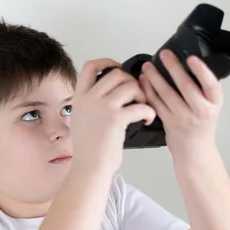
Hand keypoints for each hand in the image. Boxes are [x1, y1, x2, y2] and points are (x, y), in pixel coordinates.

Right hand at [70, 59, 155, 173]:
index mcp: (79, 97)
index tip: (118, 68)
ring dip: (142, 94)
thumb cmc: (89, 150)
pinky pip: (140, 106)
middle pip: (116, 73)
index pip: (90, 66)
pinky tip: (148, 119)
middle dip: (131, 81)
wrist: (89, 167)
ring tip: (142, 107)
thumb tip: (106, 95)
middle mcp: (89, 98)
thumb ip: (90, 105)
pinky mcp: (116, 118)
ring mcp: (102, 106)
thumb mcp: (81, 120)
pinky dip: (149, 111)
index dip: (107, 61)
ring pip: (130, 85)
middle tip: (136, 95)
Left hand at [139, 49, 222, 156]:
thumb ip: (202, 87)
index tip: (191, 58)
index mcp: (214, 103)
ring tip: (148, 65)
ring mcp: (184, 118)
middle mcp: (201, 111)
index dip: (201, 71)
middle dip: (173, 68)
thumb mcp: (210, 104)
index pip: (211, 85)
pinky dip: (149, 90)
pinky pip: (156, 103)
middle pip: (186, 86)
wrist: (194, 149)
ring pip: (167, 94)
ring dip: (155, 78)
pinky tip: (144, 81)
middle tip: (164, 54)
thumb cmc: (201, 123)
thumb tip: (186, 61)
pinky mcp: (169, 122)